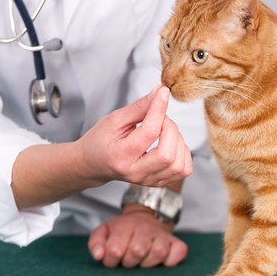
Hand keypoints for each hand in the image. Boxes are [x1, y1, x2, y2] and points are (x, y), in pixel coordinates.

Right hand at [76, 85, 192, 186]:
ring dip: (178, 141)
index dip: (159, 108)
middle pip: (167, 154)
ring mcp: (148, 180)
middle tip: (159, 118)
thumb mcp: (114, 119)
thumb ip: (139, 107)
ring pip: (179, 164)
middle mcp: (136, 173)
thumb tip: (159, 93)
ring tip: (164, 132)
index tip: (162, 93)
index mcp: (121, 156)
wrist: (94, 163)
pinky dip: (182, 153)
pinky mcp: (158, 182)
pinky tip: (170, 144)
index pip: (150, 132)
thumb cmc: (100, 141)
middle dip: (170, 128)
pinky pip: (183, 170)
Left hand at [88, 206, 187, 267]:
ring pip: (157, 253)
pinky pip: (179, 252)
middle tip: (128, 259)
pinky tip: (162, 261)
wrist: (145, 218)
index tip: (114, 258)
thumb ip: (96, 242)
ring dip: (147, 263)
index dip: (111, 260)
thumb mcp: (105, 231)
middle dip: (129, 262)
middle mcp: (146, 228)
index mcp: (126, 225)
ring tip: (142, 259)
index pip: (115, 250)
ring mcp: (162, 235)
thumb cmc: (124, 230)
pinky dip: (171, 260)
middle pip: (136, 252)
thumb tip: (98, 255)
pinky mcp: (176, 242)